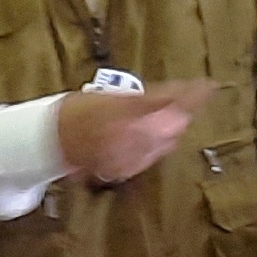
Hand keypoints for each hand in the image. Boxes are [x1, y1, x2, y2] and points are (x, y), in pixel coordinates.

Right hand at [52, 81, 212, 184]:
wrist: (47, 140)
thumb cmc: (78, 111)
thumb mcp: (109, 97)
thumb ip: (143, 99)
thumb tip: (177, 97)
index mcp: (123, 109)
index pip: (167, 100)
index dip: (191, 94)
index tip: (208, 86)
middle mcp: (128, 133)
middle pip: (172, 125)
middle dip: (181, 115)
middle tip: (186, 104)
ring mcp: (126, 154)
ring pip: (164, 143)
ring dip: (169, 132)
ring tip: (165, 122)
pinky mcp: (123, 170)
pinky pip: (150, 159)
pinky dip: (154, 148)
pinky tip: (148, 141)